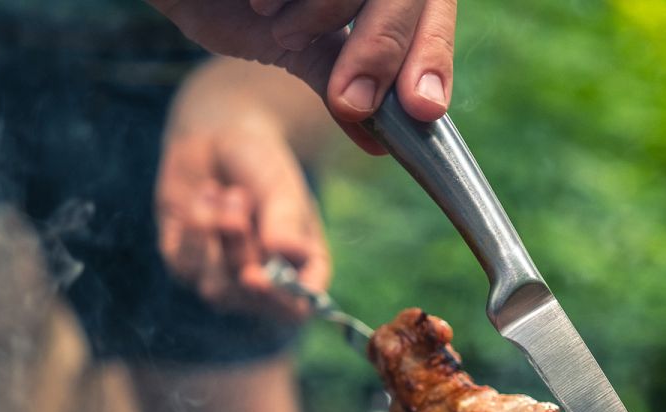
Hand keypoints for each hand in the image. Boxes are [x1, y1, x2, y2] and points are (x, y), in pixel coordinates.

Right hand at [147, 0, 456, 153]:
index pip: (432, 10)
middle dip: (383, 53)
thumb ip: (337, 82)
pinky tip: (260, 3)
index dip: (435, 56)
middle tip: (352, 102)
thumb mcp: (293, 46)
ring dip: (317, 21)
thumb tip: (381, 142)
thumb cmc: (230, 1)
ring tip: (282, 29)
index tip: (422, 108)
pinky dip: (283, 0)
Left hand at [155, 115, 329, 317]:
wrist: (218, 139)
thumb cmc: (263, 165)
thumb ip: (285, 219)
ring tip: (224, 192)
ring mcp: (224, 279)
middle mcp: (266, 282)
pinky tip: (204, 195)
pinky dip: (193, 225)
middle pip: (249, 297)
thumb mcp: (281, 186)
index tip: (255, 277)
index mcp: (302, 269)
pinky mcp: (187, 267)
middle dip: (239, 249)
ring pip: (214, 287)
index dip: (277, 302)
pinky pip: (183, 266)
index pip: (296, 309)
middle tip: (238, 196)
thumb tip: (286, 252)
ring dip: (217, 234)